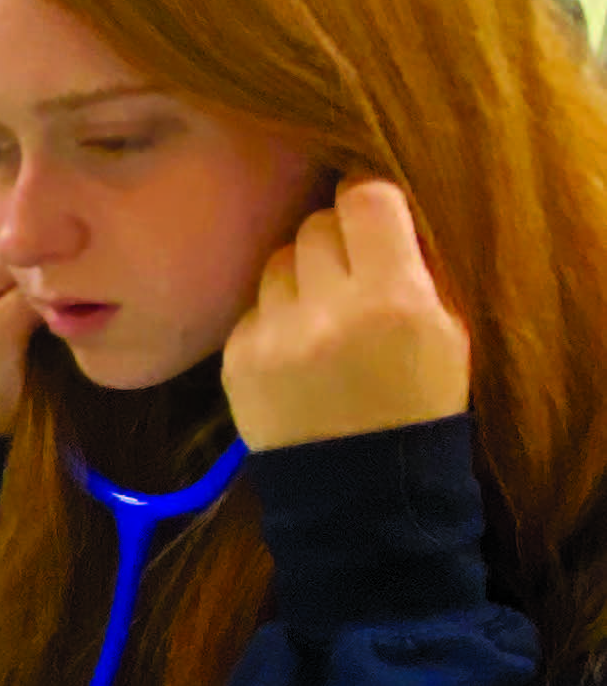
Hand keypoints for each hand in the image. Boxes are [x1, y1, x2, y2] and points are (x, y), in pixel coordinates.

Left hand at [224, 178, 469, 452]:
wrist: (359, 487)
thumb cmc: (417, 403)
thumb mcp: (448, 331)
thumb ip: (417, 266)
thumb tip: (381, 209)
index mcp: (394, 298)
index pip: (365, 199)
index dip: (366, 198)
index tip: (369, 212)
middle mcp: (328, 311)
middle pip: (315, 226)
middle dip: (334, 241)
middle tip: (349, 271)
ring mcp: (275, 336)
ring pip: (277, 261)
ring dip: (299, 277)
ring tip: (320, 314)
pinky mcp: (236, 360)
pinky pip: (253, 308)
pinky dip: (272, 318)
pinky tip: (294, 350)